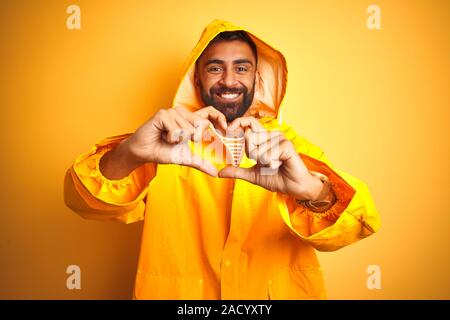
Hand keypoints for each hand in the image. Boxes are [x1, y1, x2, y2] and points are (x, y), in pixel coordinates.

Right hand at [101, 106, 226, 178]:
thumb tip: (216, 174)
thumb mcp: (186, 157)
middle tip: (178, 140)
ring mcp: (173, 112)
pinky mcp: (163, 114)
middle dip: (192, 138)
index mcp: (190, 120)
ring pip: (189, 129)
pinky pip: (177, 130)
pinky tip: (162, 136)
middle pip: (201, 125)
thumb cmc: (163, 151)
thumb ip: (201, 163)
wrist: (144, 153)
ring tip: (168, 138)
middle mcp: (182, 113)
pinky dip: (171, 138)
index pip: (210, 112)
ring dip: (178, 140)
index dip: (220, 118)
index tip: (226, 129)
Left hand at [218, 117, 324, 199]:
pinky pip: (268, 154)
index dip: (237, 124)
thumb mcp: (252, 175)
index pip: (248, 124)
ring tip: (273, 164)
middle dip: (252, 154)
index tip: (227, 129)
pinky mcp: (286, 145)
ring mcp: (279, 138)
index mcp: (263, 138)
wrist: (293, 187)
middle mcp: (271, 135)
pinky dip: (270, 163)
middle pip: (249, 137)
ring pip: (257, 148)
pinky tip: (279, 164)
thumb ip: (237, 171)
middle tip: (264, 162)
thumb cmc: (276, 178)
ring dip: (262, 161)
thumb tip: (219, 173)